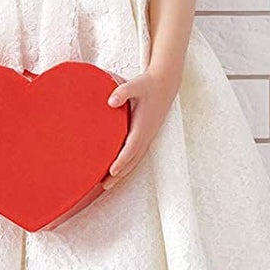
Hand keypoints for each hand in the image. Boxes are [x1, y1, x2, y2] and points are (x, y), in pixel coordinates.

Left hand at [100, 68, 179, 187]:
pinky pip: (136, 154)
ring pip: (135, 159)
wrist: (165, 84)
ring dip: (123, 172)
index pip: (131, 147)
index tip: (112, 171)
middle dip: (119, 174)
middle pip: (132, 160)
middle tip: (104, 185)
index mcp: (142, 125)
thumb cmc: (148, 84)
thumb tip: (111, 101)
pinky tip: (118, 170)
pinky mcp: (147, 135)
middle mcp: (146, 134)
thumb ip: (123, 91)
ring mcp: (148, 136)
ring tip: (107, 184)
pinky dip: (128, 164)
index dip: (122, 160)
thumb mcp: (135, 85)